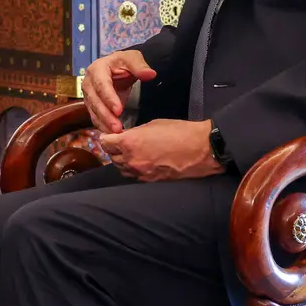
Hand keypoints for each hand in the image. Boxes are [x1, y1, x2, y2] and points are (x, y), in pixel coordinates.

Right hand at [83, 49, 156, 134]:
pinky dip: (102, 126)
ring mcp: (88, 94)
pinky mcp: (91, 105)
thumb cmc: (124, 63)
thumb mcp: (133, 59)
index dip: (109, 98)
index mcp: (97, 68)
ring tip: (116, 134)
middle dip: (106, 115)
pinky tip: (111, 134)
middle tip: (117, 128)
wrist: (118, 68)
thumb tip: (150, 74)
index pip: (101, 85)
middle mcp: (88, 82)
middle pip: (95, 101)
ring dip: (104, 123)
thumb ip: (140, 66)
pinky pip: (95, 117)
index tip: (119, 111)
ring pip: (93, 111)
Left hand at [98, 119, 218, 181]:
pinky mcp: (150, 181)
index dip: (106, 138)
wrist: (200, 149)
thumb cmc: (178, 132)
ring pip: (121, 169)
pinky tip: (140, 161)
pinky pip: (134, 176)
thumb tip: (126, 136)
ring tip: (128, 152)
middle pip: (111, 157)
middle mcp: (131, 160)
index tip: (108, 135)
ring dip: (121, 160)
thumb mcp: (152, 125)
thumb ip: (135, 132)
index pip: (105, 143)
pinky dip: (132, 169)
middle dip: (112, 149)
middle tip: (118, 142)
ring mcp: (141, 173)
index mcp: (130, 143)